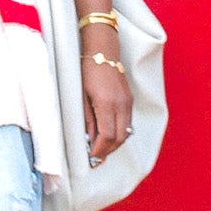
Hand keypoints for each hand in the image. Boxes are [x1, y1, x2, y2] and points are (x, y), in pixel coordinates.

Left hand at [81, 46, 132, 163]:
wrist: (102, 50)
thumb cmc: (87, 70)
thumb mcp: (81, 96)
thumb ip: (87, 119)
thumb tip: (89, 140)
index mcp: (107, 103)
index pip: (107, 136)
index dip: (100, 150)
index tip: (91, 159)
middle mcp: (121, 105)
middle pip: (120, 138)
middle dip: (108, 151)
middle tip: (96, 160)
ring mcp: (128, 102)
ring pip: (126, 132)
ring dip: (115, 144)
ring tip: (101, 151)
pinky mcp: (129, 100)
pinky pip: (128, 123)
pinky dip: (119, 133)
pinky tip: (109, 136)